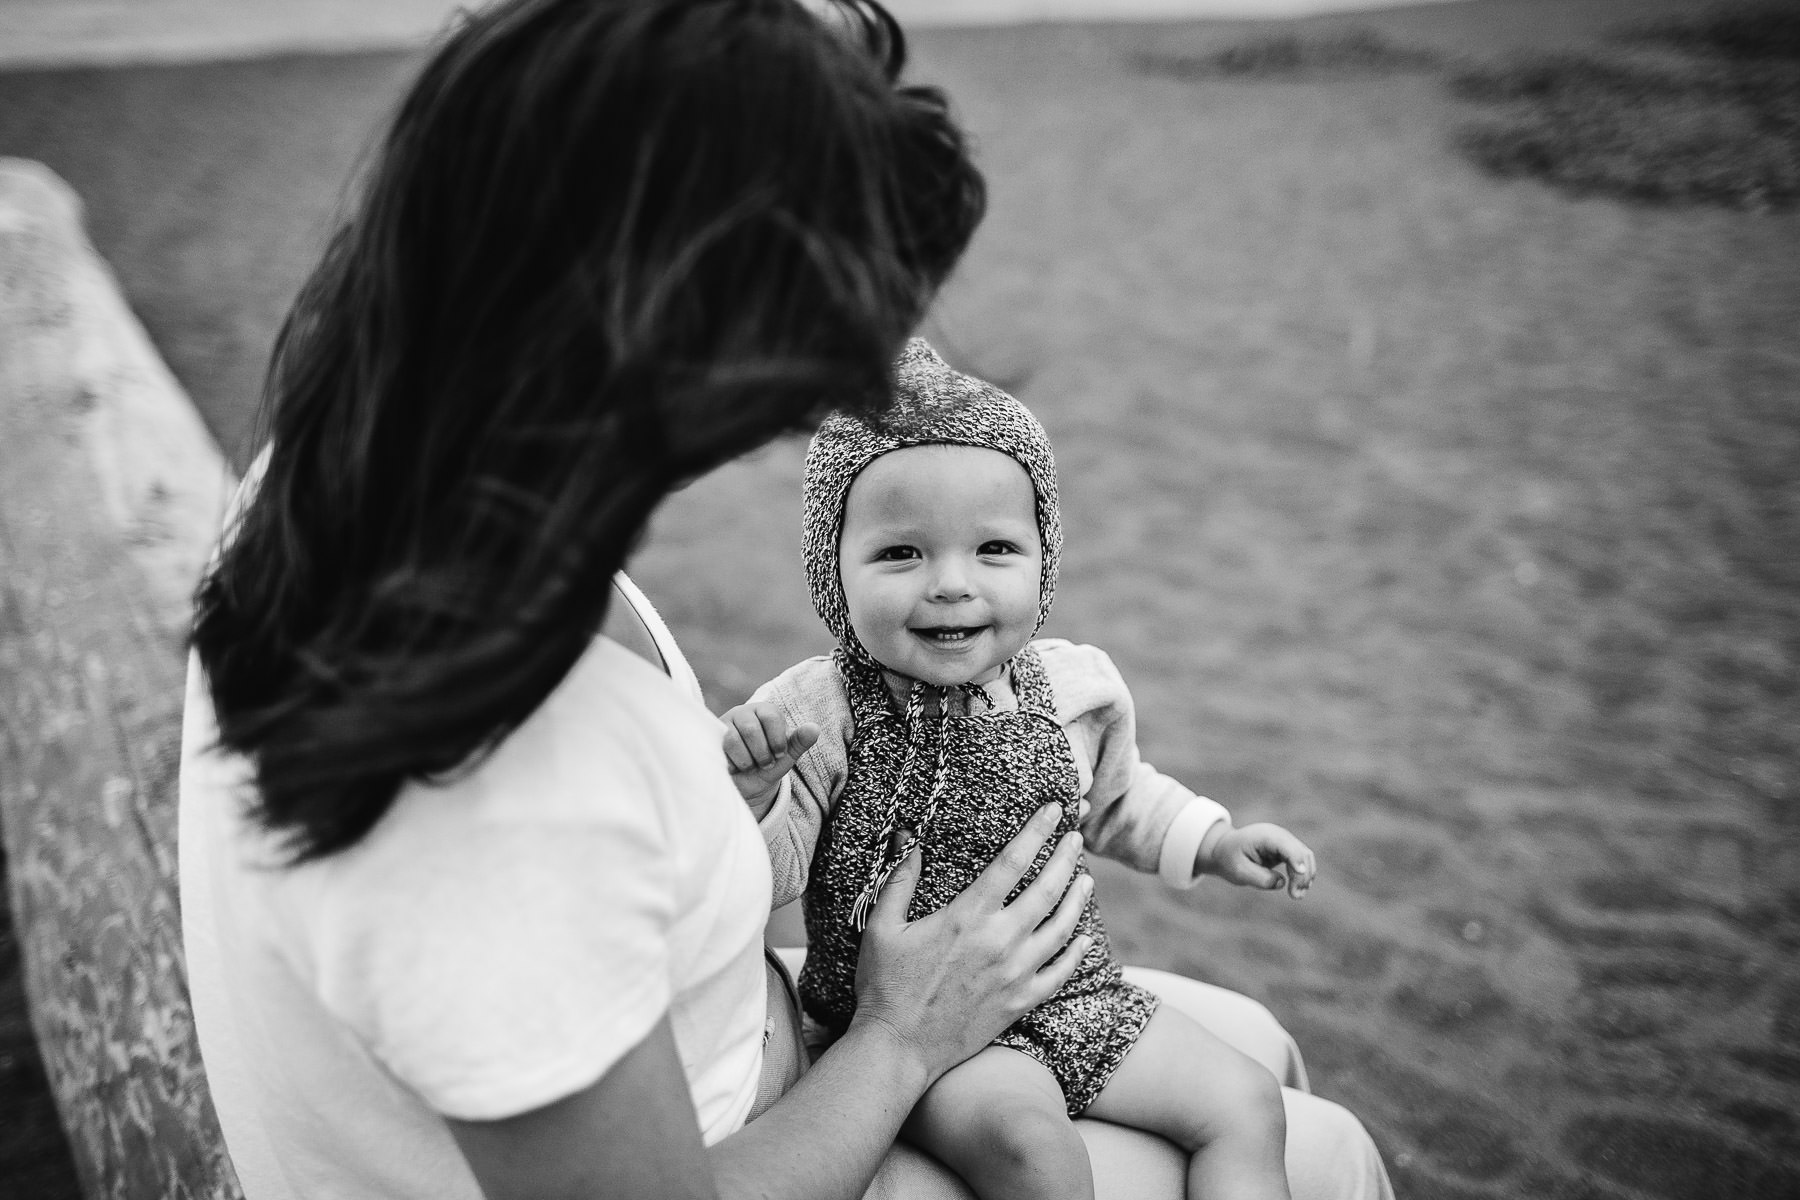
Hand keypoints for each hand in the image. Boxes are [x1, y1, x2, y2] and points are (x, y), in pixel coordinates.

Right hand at [721, 701, 818, 810]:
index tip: (779, 754)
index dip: (777, 739)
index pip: (771, 715)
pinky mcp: (711, 739)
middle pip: (751, 728)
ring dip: (747, 761)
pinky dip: (733, 764)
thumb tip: (815, 728)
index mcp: (765, 711)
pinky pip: (719, 750)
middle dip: (761, 753)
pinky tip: (736, 768)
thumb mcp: (786, 757)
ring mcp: (725, 724)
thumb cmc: (767, 766)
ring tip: (751, 767)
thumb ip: (799, 742)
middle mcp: (744, 713)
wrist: (746, 787)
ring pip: (733, 739)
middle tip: (765, 764)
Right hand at [851, 805, 1092, 1083]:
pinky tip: (1084, 938)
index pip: (1012, 861)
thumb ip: (900, 880)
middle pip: (1047, 890)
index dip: (1035, 831)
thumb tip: (909, 838)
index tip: (1051, 810)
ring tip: (1086, 880)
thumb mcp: (883, 928)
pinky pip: (1060, 973)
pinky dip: (1076, 953)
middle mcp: (999, 941)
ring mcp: (1015, 974)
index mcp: (967, 917)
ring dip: (1077, 900)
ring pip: (1062, 929)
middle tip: (1076, 837)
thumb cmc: (885, 986)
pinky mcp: (1020, 1002)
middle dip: (1065, 858)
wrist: (900, 1048)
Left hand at [1202, 822, 1315, 898]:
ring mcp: (1284, 841)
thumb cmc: (1230, 858)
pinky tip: (1298, 889)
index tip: (1300, 874)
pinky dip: (1303, 874)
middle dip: (1303, 875)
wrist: (1225, 849)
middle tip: (1295, 896)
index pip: (1287, 846)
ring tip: (1297, 896)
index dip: (1296, 860)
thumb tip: (1282, 883)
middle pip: (1301, 852)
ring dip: (1306, 876)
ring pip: (1305, 857)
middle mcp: (1278, 835)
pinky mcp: (1286, 849)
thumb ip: (1260, 878)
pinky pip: (1301, 860)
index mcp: (1265, 836)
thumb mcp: (1239, 871)